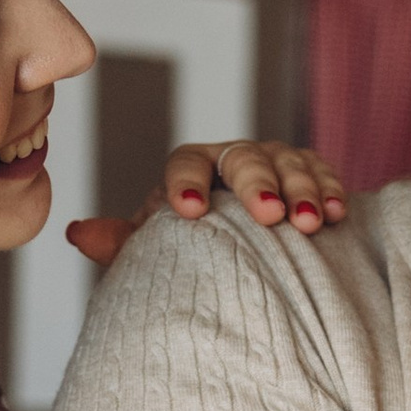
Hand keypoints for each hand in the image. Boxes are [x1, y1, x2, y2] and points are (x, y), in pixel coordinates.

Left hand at [65, 139, 348, 268]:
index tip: (189, 212)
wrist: (250, 254)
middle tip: (268, 215)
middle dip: (256, 184)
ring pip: (288, 163)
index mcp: (190, 167)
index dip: (185, 183)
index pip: (184, 163)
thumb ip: (122, 243)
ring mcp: (275, 160)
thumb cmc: (196, 252)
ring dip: (301, 191)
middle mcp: (232, 157)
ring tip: (308, 223)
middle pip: (243, 158)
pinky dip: (330, 192)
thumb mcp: (159, 251)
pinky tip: (336, 215)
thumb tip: (74, 233)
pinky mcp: (312, 173)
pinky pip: (323, 174)